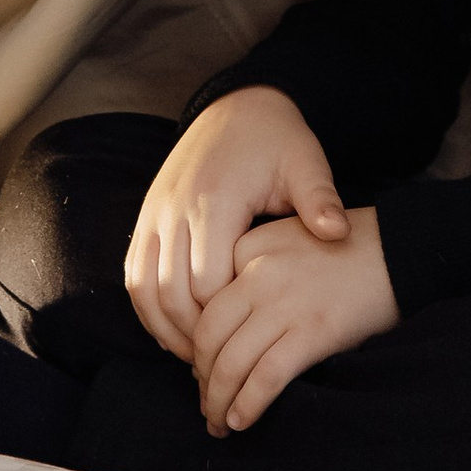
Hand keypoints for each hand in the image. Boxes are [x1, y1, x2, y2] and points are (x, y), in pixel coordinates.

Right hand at [123, 87, 346, 363]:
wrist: (238, 106)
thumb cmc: (277, 141)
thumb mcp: (305, 163)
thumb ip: (319, 200)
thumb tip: (337, 233)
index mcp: (215, 201)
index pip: (208, 283)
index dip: (224, 320)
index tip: (248, 341)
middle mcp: (176, 208)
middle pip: (171, 293)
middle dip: (193, 334)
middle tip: (220, 364)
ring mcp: (155, 212)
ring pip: (144, 287)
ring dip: (164, 327)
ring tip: (194, 356)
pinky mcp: (146, 215)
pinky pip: (133, 272)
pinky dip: (147, 307)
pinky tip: (171, 329)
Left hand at [190, 206, 398, 432]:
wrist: (400, 249)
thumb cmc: (344, 251)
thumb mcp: (285, 242)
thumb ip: (249, 275)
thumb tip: (224, 338)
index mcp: (247, 247)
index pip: (203, 305)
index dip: (195, 346)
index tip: (201, 369)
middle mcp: (259, 273)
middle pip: (208, 338)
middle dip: (202, 380)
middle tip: (206, 402)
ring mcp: (286, 303)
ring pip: (231, 363)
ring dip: (218, 401)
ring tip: (219, 423)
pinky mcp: (314, 331)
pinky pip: (266, 377)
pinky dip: (248, 405)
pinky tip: (241, 420)